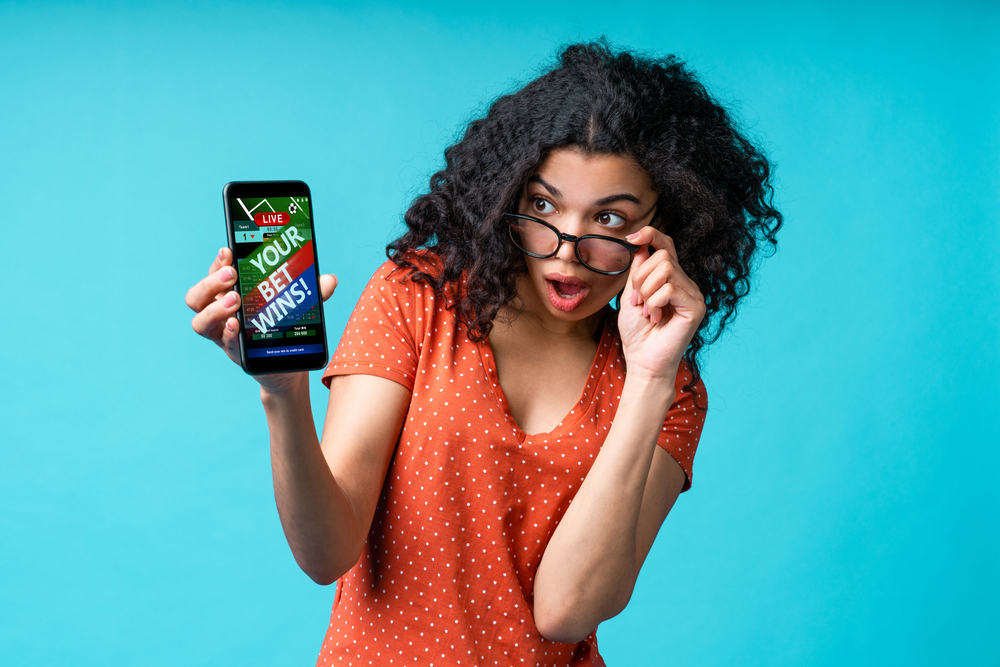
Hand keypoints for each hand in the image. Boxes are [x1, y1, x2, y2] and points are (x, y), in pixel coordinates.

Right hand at [185, 247, 337, 390]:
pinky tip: (237, 326)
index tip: (229, 251)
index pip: (215, 273)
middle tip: (232, 276)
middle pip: (197, 296)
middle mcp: (220, 313)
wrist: (289, 362)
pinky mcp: (235, 352)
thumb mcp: (300, 304)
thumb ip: (313, 292)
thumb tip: (329, 280)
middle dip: (211, 282)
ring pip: (199, 321)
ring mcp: (223, 334)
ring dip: (214, 308)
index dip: (218, 262)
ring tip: (234, 301)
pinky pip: (224, 342)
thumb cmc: (286, 325)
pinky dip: (229, 333)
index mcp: (230, 293)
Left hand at [618, 227, 705, 382]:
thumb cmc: (637, 333)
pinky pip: (669, 288)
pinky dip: (654, 303)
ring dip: (646, 292)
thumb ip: (638, 271)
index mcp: (671, 279)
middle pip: (662, 256)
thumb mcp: (631, 295)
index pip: (666, 245)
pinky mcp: (696, 307)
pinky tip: (656, 319)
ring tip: (647, 312)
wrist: (643, 362)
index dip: (651, 234)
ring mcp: (694, 294)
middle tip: (638, 302)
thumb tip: (642, 246)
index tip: (631, 238)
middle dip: (641, 278)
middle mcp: (686, 284)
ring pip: (665, 269)